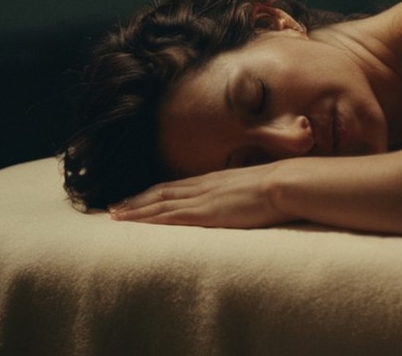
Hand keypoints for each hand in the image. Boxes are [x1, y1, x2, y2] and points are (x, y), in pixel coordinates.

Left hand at [108, 162, 290, 228]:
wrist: (287, 183)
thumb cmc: (281, 185)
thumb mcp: (258, 184)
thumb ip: (244, 190)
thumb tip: (246, 197)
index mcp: (216, 179)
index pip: (178, 186)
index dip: (155, 192)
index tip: (137, 197)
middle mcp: (204, 186)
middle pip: (162, 193)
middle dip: (137, 200)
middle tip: (114, 208)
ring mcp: (203, 198)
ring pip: (159, 204)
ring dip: (135, 210)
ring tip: (115, 216)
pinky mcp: (205, 213)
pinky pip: (169, 216)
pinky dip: (148, 219)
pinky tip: (135, 224)